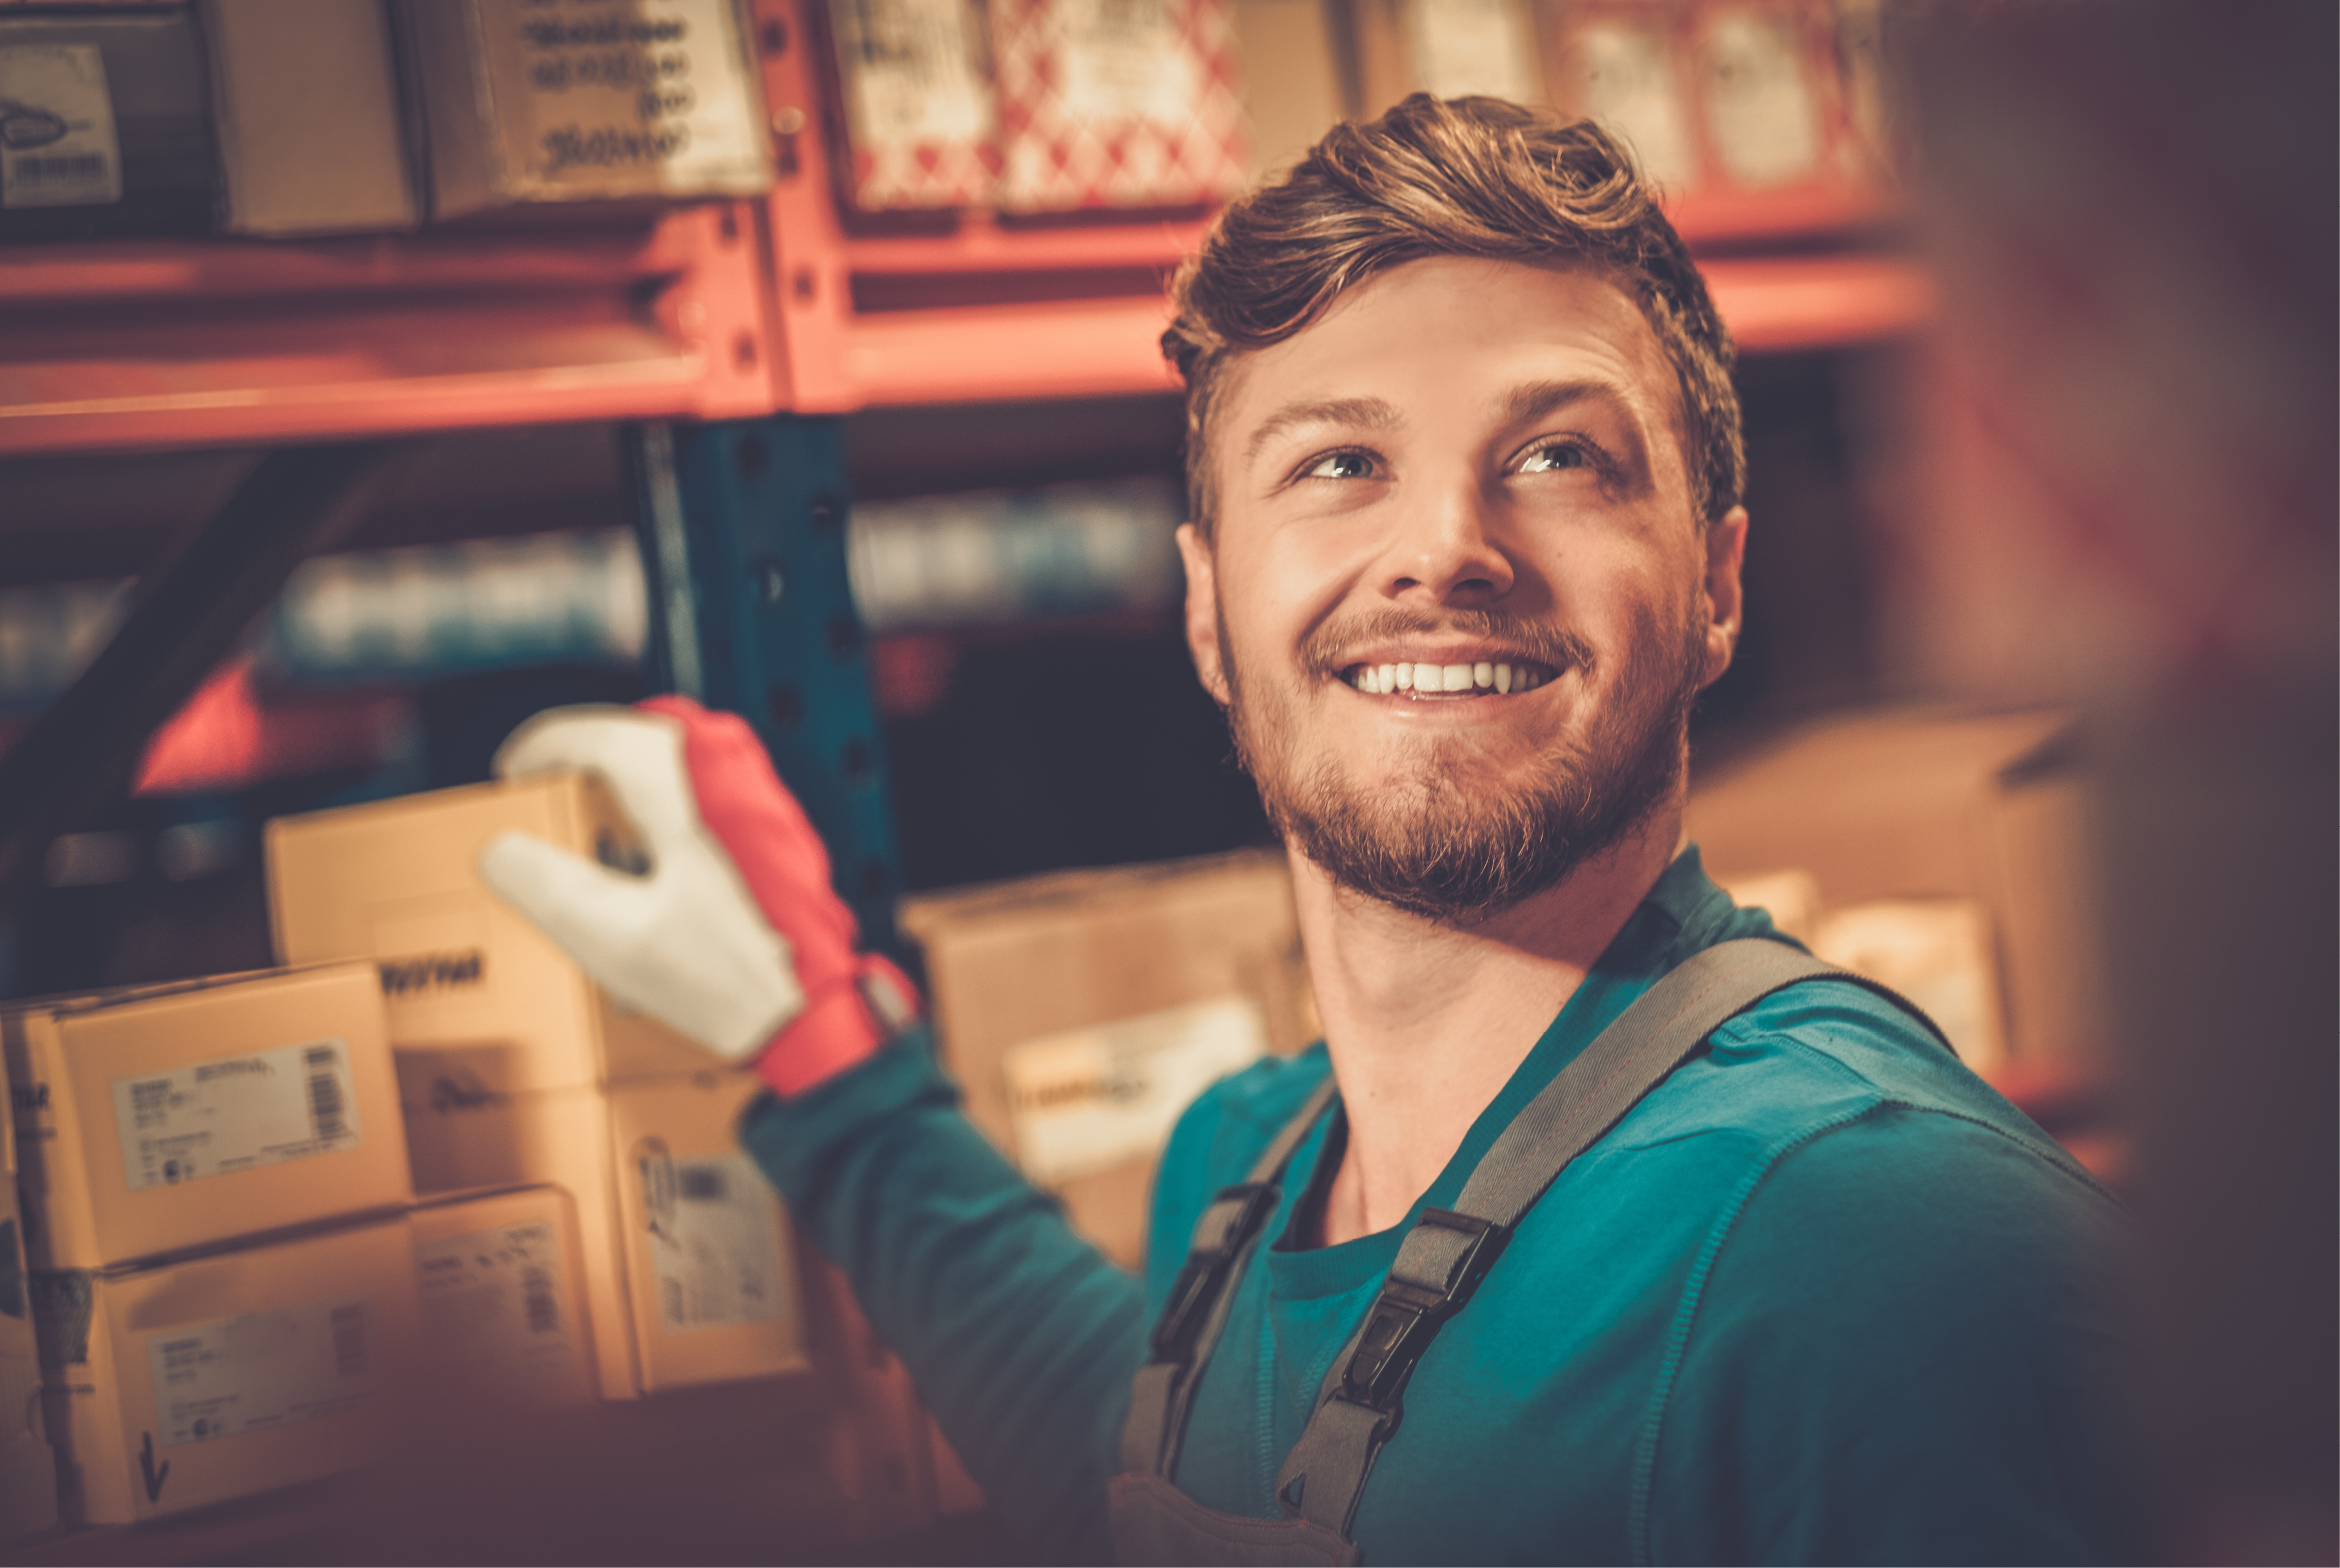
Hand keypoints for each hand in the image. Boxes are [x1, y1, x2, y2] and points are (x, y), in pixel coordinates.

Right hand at [476, 696, 916, 1094]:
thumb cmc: (725, 979)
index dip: (543, 747)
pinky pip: (700, 797)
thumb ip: (544, 886)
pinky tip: (644, 865)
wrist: (807, 1014)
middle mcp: (728, 781)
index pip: (600, 733)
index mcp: (685, 793)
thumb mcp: (611, 938)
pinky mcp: (771, 837)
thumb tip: (499, 849)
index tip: (513, 774)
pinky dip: (660, 813)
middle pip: (637, 739)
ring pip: (672, 766)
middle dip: (582, 762)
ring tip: (588, 834)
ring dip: (623, 787)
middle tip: (545, 797)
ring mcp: (757, 806)